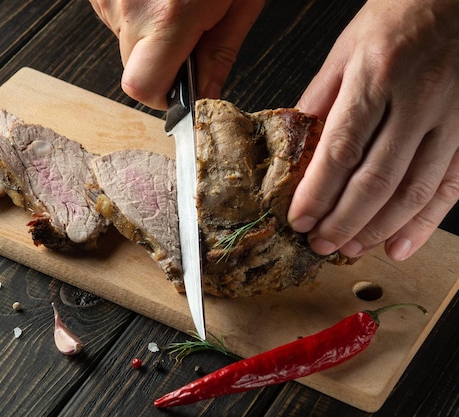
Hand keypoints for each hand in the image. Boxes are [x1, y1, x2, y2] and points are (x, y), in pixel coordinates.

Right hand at [89, 0, 263, 109]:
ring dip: (148, 32)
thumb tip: (207, 94)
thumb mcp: (239, 0)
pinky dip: (137, 10)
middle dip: (159, 61)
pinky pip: (116, 15)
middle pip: (132, 67)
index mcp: (169, 16)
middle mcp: (130, 7)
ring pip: (123, 40)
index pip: (142, 86)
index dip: (162, 96)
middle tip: (186, 31)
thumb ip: (220, 53)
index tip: (181, 88)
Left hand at [288, 0, 458, 260]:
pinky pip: (450, 186)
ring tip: (351, 249)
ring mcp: (451, 117)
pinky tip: (400, 244)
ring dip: (379, 229)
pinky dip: (425, 222)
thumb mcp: (347, 48)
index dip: (318, 194)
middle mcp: (417, 99)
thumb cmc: (400, 14)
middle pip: (376, 179)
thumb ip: (321, 99)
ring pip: (413, 190)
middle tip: (320, 245)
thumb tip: (296, 144)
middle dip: (344, 221)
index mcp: (377, 76)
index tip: (299, 221)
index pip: (341, 150)